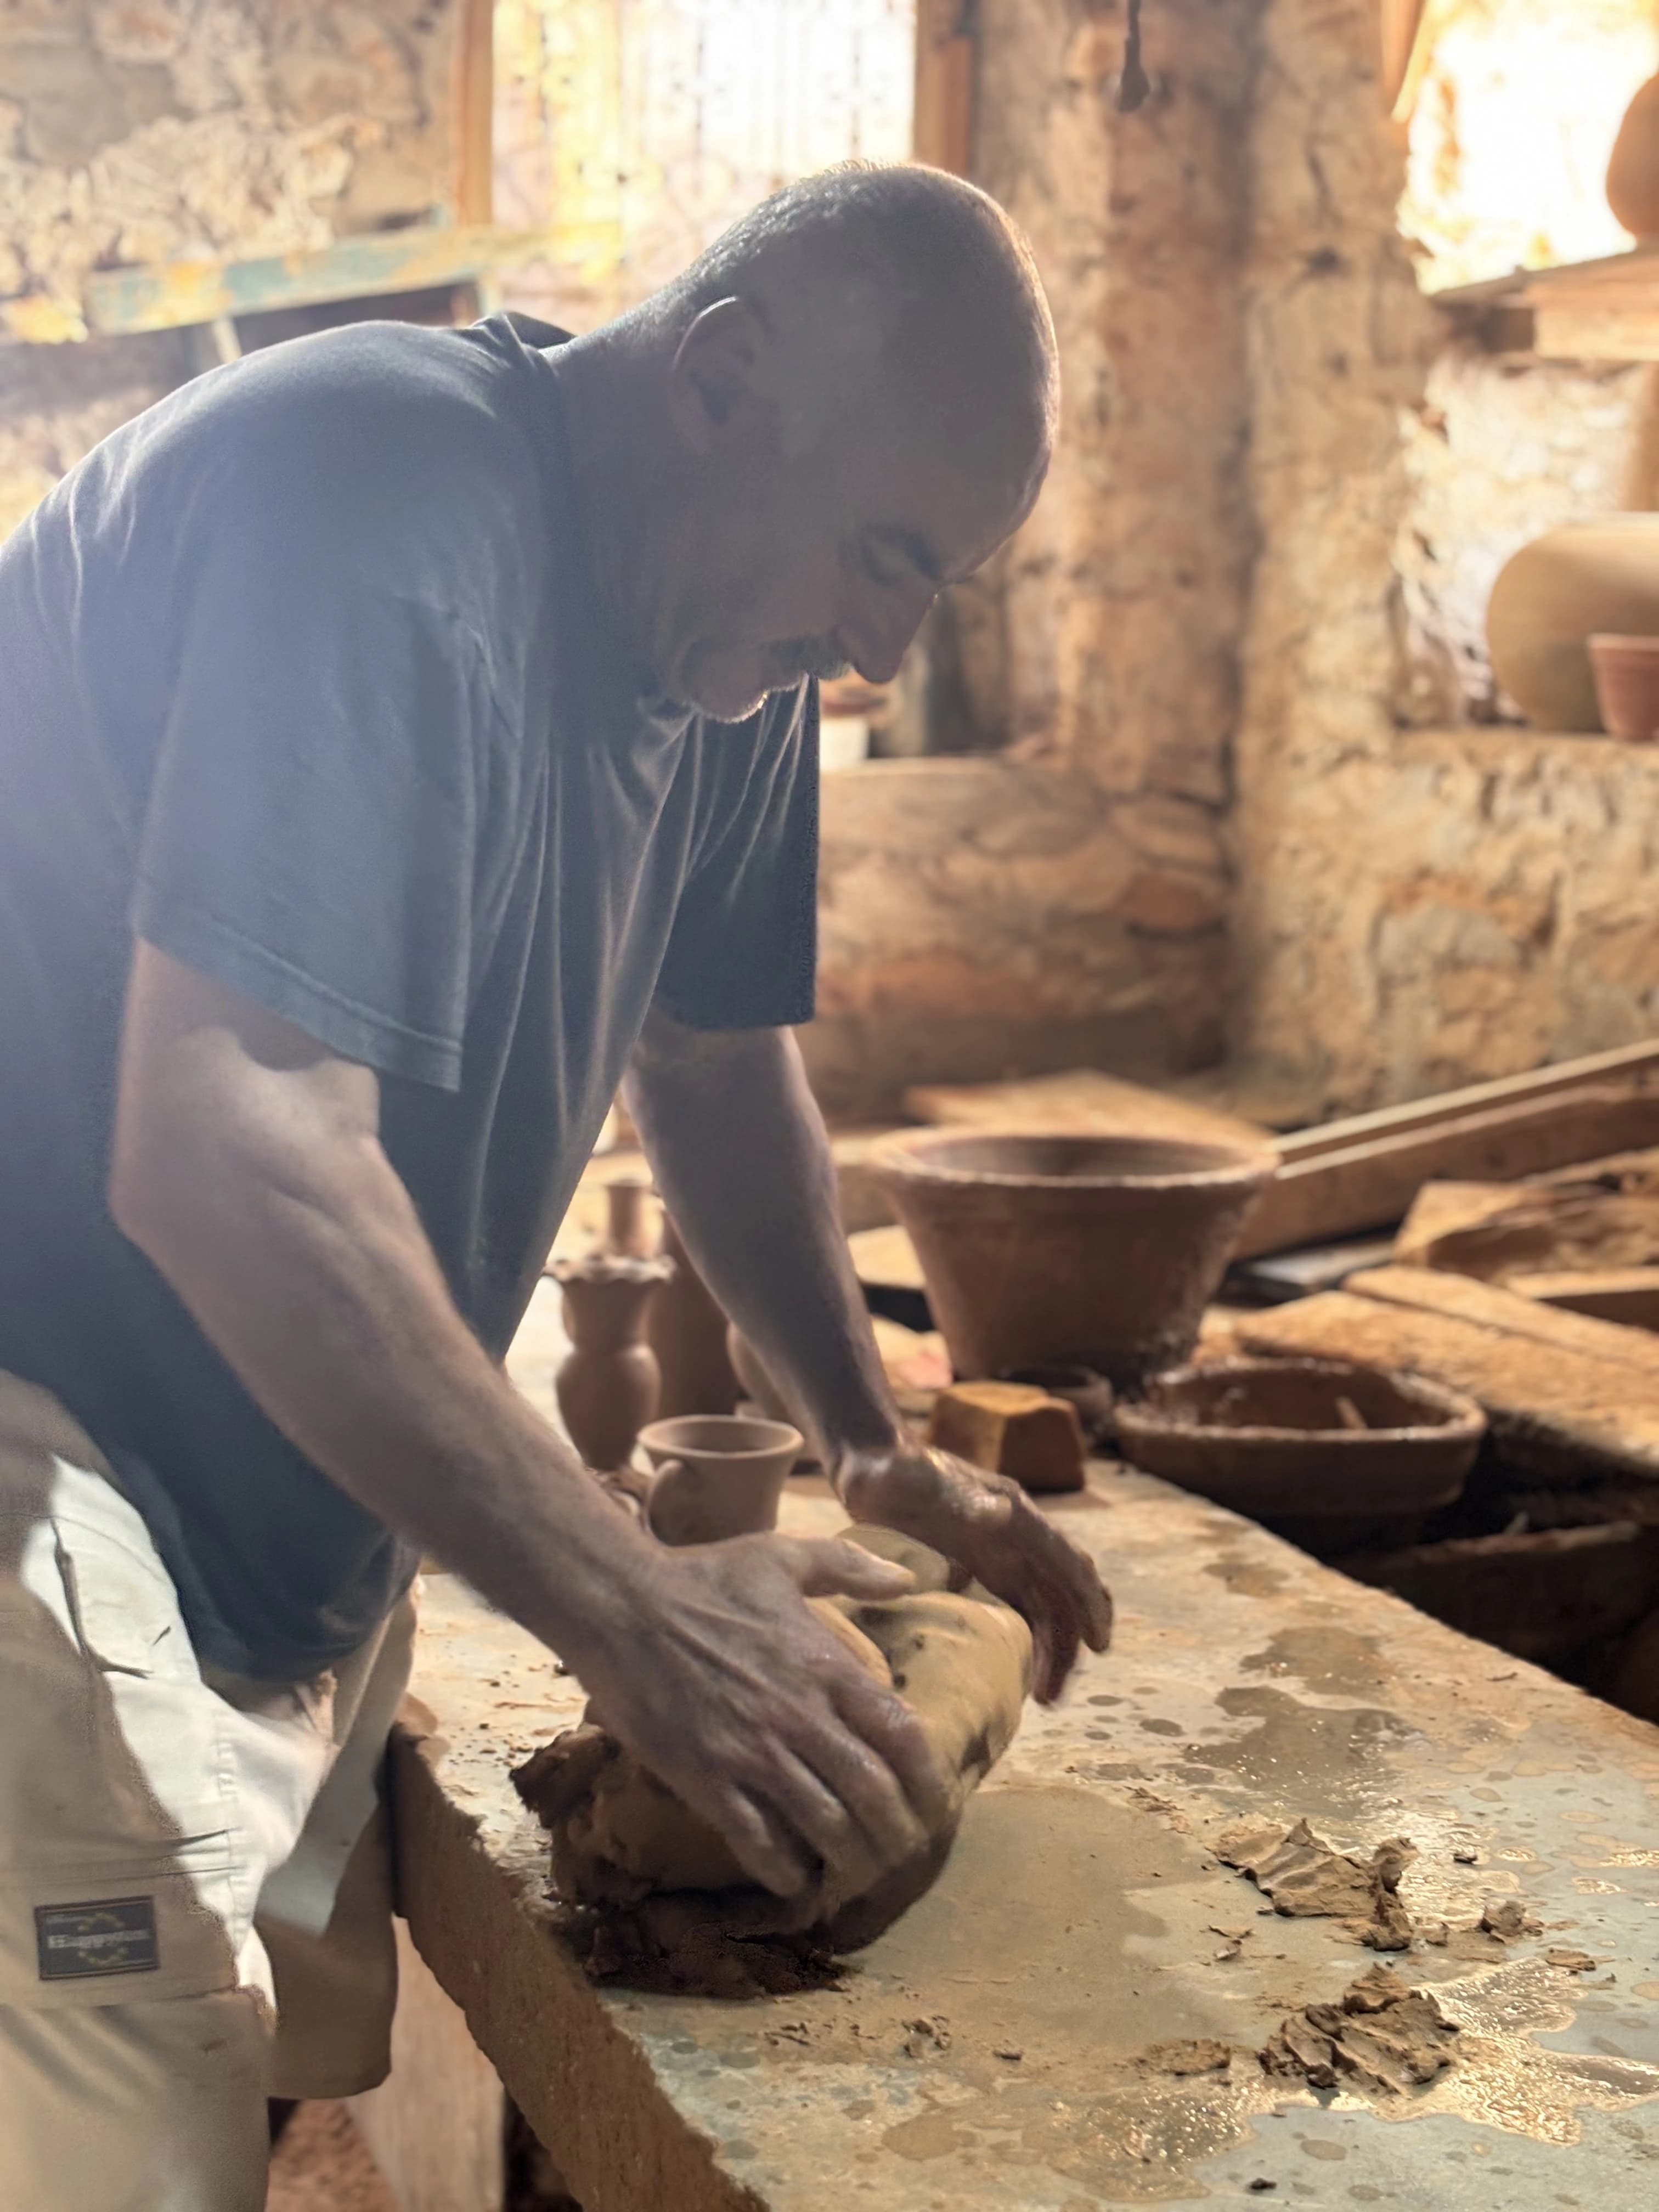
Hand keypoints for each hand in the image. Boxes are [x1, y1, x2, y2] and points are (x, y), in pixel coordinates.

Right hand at [578, 1533, 949, 1903]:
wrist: (621, 1606)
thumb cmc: (703, 1577)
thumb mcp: (784, 1556)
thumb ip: (850, 1566)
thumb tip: (908, 1579)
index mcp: (825, 1665)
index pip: (901, 1735)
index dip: (927, 1779)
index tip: (932, 1802)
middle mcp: (799, 1714)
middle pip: (872, 1793)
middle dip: (896, 1833)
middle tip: (901, 1852)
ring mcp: (752, 1751)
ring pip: (823, 1825)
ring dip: (849, 1860)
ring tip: (857, 1873)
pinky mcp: (706, 1778)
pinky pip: (756, 1840)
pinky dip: (782, 1869)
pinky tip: (793, 1880)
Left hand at [833, 1441, 1112, 1701]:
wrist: (871, 1464)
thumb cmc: (896, 1470)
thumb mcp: (922, 1480)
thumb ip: (960, 1496)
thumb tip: (1002, 1513)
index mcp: (1016, 1516)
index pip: (1067, 1562)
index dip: (1087, 1601)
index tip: (1099, 1643)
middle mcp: (1018, 1538)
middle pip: (1060, 1595)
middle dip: (1068, 1643)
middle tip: (1053, 1695)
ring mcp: (1000, 1556)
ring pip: (1042, 1608)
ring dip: (1050, 1650)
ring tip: (1042, 1697)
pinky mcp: (979, 1571)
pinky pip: (1015, 1611)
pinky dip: (1025, 1641)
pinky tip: (1017, 1674)